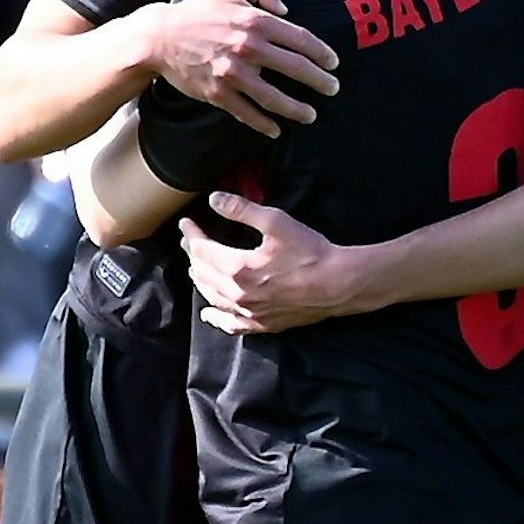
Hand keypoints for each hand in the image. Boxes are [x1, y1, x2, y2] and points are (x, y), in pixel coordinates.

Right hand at [144, 0, 339, 137]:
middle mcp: (248, 47)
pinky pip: (246, 112)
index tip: (334, 62)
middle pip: (295, 68)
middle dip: (319, 81)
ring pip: (274, 96)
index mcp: (255, 21)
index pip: (300, 39)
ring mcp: (232, 73)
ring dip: (296, 109)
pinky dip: (263, 123)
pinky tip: (276, 130)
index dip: (321, 52)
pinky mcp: (217, 93)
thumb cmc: (198, 11)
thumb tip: (286, 8)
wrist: (159, 37)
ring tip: (311, 115)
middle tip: (333, 89)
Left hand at [183, 192, 356, 334]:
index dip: (192, 234)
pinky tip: (208, 313)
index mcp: (237, 268)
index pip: (202, 250)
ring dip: (200, 280)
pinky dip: (215, 317)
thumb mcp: (276, 222)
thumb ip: (242, 210)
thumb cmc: (310, 252)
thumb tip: (214, 199)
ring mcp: (248, 312)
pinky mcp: (261, 324)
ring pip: (211, 297)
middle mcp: (237, 294)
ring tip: (195, 266)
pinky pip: (230, 324)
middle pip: (202, 273)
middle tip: (190, 240)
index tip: (186, 223)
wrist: (337, 284)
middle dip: (192, 254)